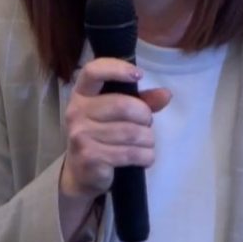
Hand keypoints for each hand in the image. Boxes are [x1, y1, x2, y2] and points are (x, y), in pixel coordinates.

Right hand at [60, 58, 170, 199]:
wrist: (82, 173)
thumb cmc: (103, 136)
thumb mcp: (119, 114)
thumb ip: (142, 101)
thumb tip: (166, 95)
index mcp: (81, 94)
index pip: (93, 71)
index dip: (117, 68)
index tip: (139, 75)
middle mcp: (76, 112)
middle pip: (123, 105)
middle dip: (145, 116)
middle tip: (147, 124)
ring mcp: (80, 136)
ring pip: (132, 133)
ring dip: (148, 139)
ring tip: (146, 143)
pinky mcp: (90, 158)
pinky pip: (130, 153)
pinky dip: (146, 156)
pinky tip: (143, 157)